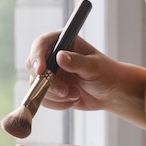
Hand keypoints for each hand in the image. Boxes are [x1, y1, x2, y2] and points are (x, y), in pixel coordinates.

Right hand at [25, 32, 145, 122]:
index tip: (41, 71)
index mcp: (63, 42)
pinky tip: (73, 99)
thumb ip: (77, 62)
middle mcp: (53, 56)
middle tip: (65, 91)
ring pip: (36, 85)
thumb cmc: (107, 74)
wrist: (112, 93)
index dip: (37, 56)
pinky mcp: (50, 89)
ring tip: (76, 95)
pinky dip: (57, 103)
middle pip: (33, 66)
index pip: (41, 44)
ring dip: (55, 95)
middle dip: (47, 82)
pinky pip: (43, 98)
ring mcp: (50, 73)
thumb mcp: (94, 67)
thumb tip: (60, 56)